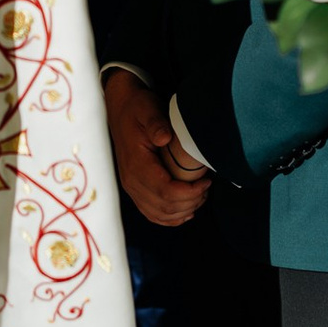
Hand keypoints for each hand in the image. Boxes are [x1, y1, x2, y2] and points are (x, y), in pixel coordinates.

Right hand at [104, 69, 210, 225]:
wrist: (120, 109)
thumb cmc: (137, 109)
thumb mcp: (147, 109)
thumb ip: (156, 124)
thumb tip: (165, 138)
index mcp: (136, 164)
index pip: (165, 191)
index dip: (189, 192)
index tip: (206, 180)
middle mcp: (131, 180)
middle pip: (164, 207)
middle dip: (190, 202)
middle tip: (207, 187)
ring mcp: (132, 186)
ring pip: (159, 214)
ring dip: (183, 210)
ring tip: (200, 195)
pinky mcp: (135, 188)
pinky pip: (152, 213)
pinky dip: (170, 217)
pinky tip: (186, 210)